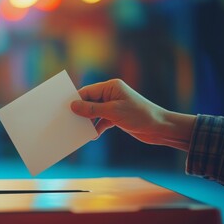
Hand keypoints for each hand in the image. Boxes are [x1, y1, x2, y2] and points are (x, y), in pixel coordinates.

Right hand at [71, 79, 195, 150]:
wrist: (159, 128)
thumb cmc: (139, 115)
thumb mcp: (113, 112)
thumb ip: (92, 109)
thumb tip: (73, 106)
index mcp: (111, 87)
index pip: (88, 91)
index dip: (76, 100)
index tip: (64, 109)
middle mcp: (111, 94)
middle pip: (89, 101)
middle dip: (81, 111)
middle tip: (68, 120)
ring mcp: (114, 105)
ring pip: (94, 112)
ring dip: (88, 121)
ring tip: (79, 130)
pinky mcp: (116, 117)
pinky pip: (101, 121)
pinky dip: (97, 128)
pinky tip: (93, 136)